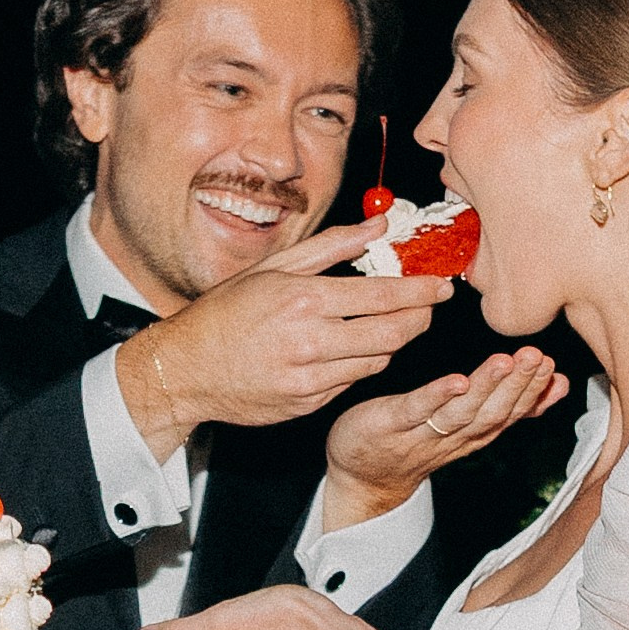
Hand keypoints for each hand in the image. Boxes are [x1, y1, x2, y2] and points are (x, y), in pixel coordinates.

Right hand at [116, 221, 452, 461]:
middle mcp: (310, 342)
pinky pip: (351, 382)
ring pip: (377, 361)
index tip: (442, 286)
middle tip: (429, 308)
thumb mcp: (273, 268)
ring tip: (393, 325)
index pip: (382, 296)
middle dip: (420, 319)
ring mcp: (310, 378)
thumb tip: (379, 226)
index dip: (421, 292)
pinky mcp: (307, 403)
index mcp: (304, 300)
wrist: (186, 370)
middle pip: (392, 334)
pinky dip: (360, 364)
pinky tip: (353, 349)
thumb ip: (332, 246)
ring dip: (393, 343)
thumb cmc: (226, 313)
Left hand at [323, 346, 568, 525]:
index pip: (509, 414)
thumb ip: (509, 405)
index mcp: (473, 434)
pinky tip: (457, 381)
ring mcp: (421, 433)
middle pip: (492, 414)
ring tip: (506, 362)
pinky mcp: (390, 424)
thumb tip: (557, 384)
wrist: (362, 477)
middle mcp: (453, 437)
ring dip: (487, 388)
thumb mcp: (468, 424)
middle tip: (538, 358)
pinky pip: (417, 410)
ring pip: (461, 413)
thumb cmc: (416, 439)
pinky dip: (437, 396)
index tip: (553, 370)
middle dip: (519, 387)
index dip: (533, 394)